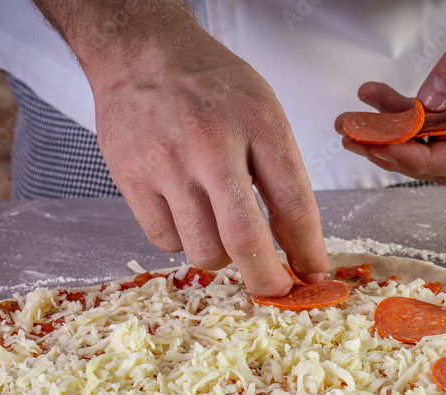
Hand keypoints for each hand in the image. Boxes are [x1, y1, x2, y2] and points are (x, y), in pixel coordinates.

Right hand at [34, 1, 326, 295]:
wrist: (142, 53)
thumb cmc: (210, 87)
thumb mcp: (261, 111)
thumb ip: (280, 174)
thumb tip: (294, 246)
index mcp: (258, 123)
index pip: (294, 204)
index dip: (308, 251)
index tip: (313, 274)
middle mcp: (212, 145)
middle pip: (245, 239)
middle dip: (267, 280)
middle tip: (274, 290)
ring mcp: (168, 164)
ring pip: (203, 249)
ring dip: (220, 256)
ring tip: (218, 229)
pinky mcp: (132, 179)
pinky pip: (165, 241)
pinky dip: (181, 239)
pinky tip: (184, 212)